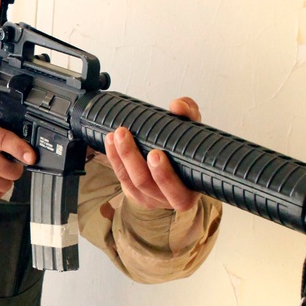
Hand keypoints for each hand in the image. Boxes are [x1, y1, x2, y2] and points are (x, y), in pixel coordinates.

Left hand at [103, 96, 201, 211]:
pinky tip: (110, 141)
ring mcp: (149, 198)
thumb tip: (177, 106)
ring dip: (121, 156)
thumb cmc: (188, 153)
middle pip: (146, 184)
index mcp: (189, 192)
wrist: (178, 166)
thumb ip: (189, 116)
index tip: (156, 153)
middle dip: (134, 159)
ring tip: (117, 134)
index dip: (165, 176)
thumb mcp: (194, 133)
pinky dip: (114, 158)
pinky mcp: (134, 193)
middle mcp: (167, 199)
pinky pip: (121, 177)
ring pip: (130, 180)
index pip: (177, 192)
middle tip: (126, 136)